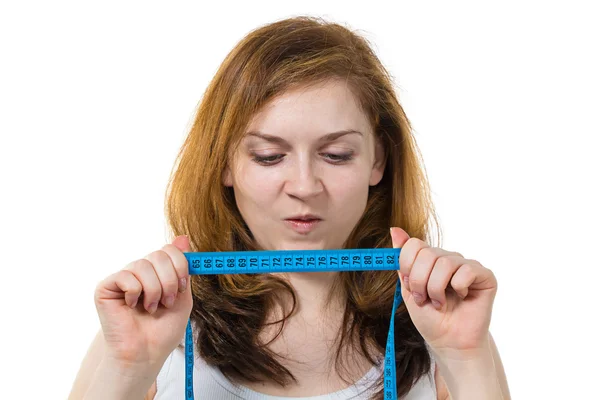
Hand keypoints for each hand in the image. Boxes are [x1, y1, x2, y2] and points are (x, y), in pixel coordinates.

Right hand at [93, 235, 192, 372]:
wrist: (146, 354)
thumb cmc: (162, 330)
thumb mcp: (183, 297)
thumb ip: (183, 269)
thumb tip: (183, 237)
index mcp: (158, 272)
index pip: (170, 250)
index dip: (180, 266)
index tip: (183, 287)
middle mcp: (140, 272)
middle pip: (159, 255)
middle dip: (169, 281)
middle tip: (167, 302)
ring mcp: (123, 278)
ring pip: (143, 265)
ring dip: (153, 290)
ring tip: (151, 308)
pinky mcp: (106, 287)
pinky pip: (125, 276)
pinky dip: (135, 293)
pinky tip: (132, 306)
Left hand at [390, 227, 496, 358]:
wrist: (449, 343)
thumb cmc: (431, 319)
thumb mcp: (408, 289)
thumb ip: (402, 262)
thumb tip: (395, 229)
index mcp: (430, 260)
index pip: (414, 244)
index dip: (407, 265)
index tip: (409, 285)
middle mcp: (448, 259)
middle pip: (427, 253)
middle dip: (420, 281)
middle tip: (424, 299)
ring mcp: (467, 265)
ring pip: (444, 262)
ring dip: (436, 288)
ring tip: (439, 303)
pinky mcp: (484, 276)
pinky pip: (466, 270)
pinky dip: (458, 287)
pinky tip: (462, 297)